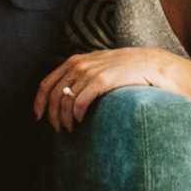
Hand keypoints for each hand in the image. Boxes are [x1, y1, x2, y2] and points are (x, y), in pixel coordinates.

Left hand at [34, 45, 177, 133]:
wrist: (152, 64)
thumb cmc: (126, 70)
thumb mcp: (99, 66)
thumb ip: (82, 75)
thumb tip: (67, 95)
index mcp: (75, 61)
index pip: (46, 83)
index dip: (39, 102)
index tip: (38, 117)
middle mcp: (79, 64)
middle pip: (54, 94)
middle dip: (53, 115)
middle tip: (59, 129)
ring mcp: (90, 71)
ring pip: (65, 100)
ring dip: (65, 119)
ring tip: (71, 129)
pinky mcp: (102, 80)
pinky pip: (80, 102)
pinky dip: (76, 115)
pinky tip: (81, 121)